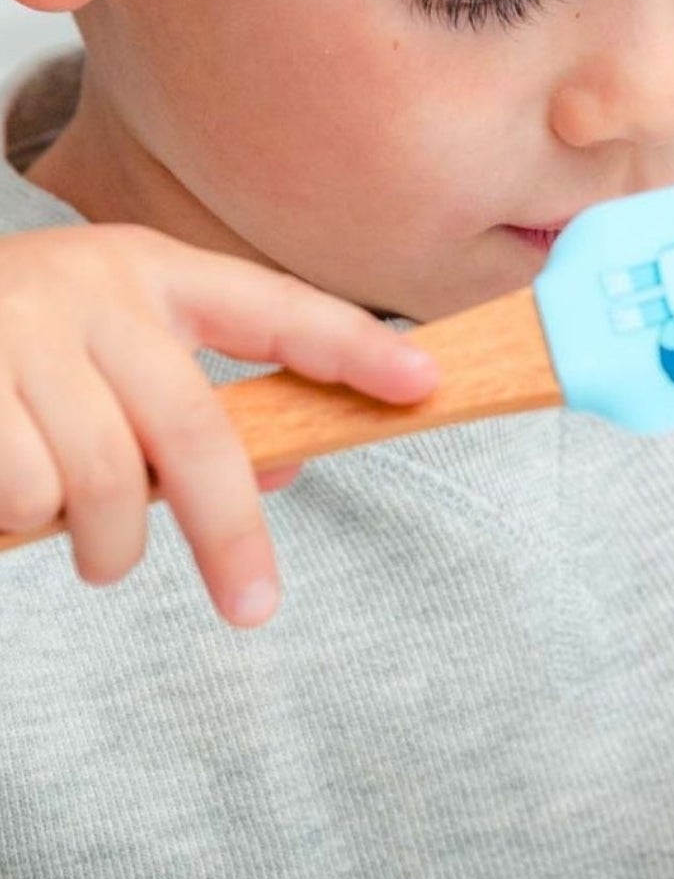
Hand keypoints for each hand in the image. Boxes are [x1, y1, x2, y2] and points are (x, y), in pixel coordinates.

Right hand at [0, 224, 437, 623]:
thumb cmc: (9, 355)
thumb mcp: (104, 355)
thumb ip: (190, 409)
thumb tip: (287, 462)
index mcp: (147, 269)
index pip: (275, 306)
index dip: (353, 348)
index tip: (427, 383)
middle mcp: (89, 286)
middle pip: (197, 431)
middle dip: (231, 533)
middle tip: (254, 609)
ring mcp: (16, 328)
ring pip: (102, 480)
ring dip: (107, 542)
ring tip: (94, 551)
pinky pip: (23, 492)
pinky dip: (24, 526)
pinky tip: (14, 511)